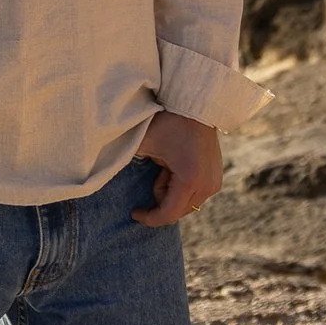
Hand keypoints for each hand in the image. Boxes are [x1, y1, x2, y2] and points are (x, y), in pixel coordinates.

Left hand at [131, 110, 220, 226]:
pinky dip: (182, 187)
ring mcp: (214, 184)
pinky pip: (194, 195)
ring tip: (168, 164)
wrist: (196, 106)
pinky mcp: (216, 179)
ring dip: (171, 191)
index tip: (134, 212)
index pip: (167, 214)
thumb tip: (109, 176)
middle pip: (176, 211)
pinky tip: (178, 166)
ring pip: (185, 204)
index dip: (149, 218)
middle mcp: (207, 186)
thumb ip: (130, 161)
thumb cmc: (169, 122)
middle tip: (156, 169)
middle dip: (160, 197)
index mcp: (190, 181)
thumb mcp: (145, 142)